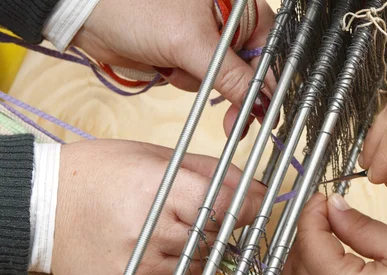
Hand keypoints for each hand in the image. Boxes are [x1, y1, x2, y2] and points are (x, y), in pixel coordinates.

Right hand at [51, 139, 264, 274]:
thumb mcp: (158, 157)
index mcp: (157, 191)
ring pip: (197, 269)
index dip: (246, 208)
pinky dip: (172, 274)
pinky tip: (150, 253)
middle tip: (193, 217)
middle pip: (214, 241)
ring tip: (166, 232)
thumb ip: (214, 173)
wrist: (43, 207)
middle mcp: (148, 233)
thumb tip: (260, 192)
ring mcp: (136, 269)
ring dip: (194, 254)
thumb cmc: (102, 174)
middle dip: (215, 230)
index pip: (226, 209)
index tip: (249, 207)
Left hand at [73, 0, 275, 131]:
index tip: (265, 113)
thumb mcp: (191, 42)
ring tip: (176, 66)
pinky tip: (168, 66)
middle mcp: (228, 21)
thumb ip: (230, 74)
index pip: (268, 50)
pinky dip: (186, 80)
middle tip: (235, 123)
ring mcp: (208, 38)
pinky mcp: (188, 54)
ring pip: (224, 78)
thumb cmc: (138, 8)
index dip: (269, 84)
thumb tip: (259, 102)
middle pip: (250, 68)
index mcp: (240, 6)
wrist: (90, 16)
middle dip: (237, 93)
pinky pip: (201, 80)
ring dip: (202, 83)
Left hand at [284, 192, 386, 274]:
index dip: (312, 212)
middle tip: (327, 211)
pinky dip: (316, 272)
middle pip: (295, 261)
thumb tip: (334, 207)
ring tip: (332, 231)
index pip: (309, 240)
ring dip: (308, 252)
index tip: (323, 198)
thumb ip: (358, 226)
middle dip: (306, 231)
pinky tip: (336, 257)